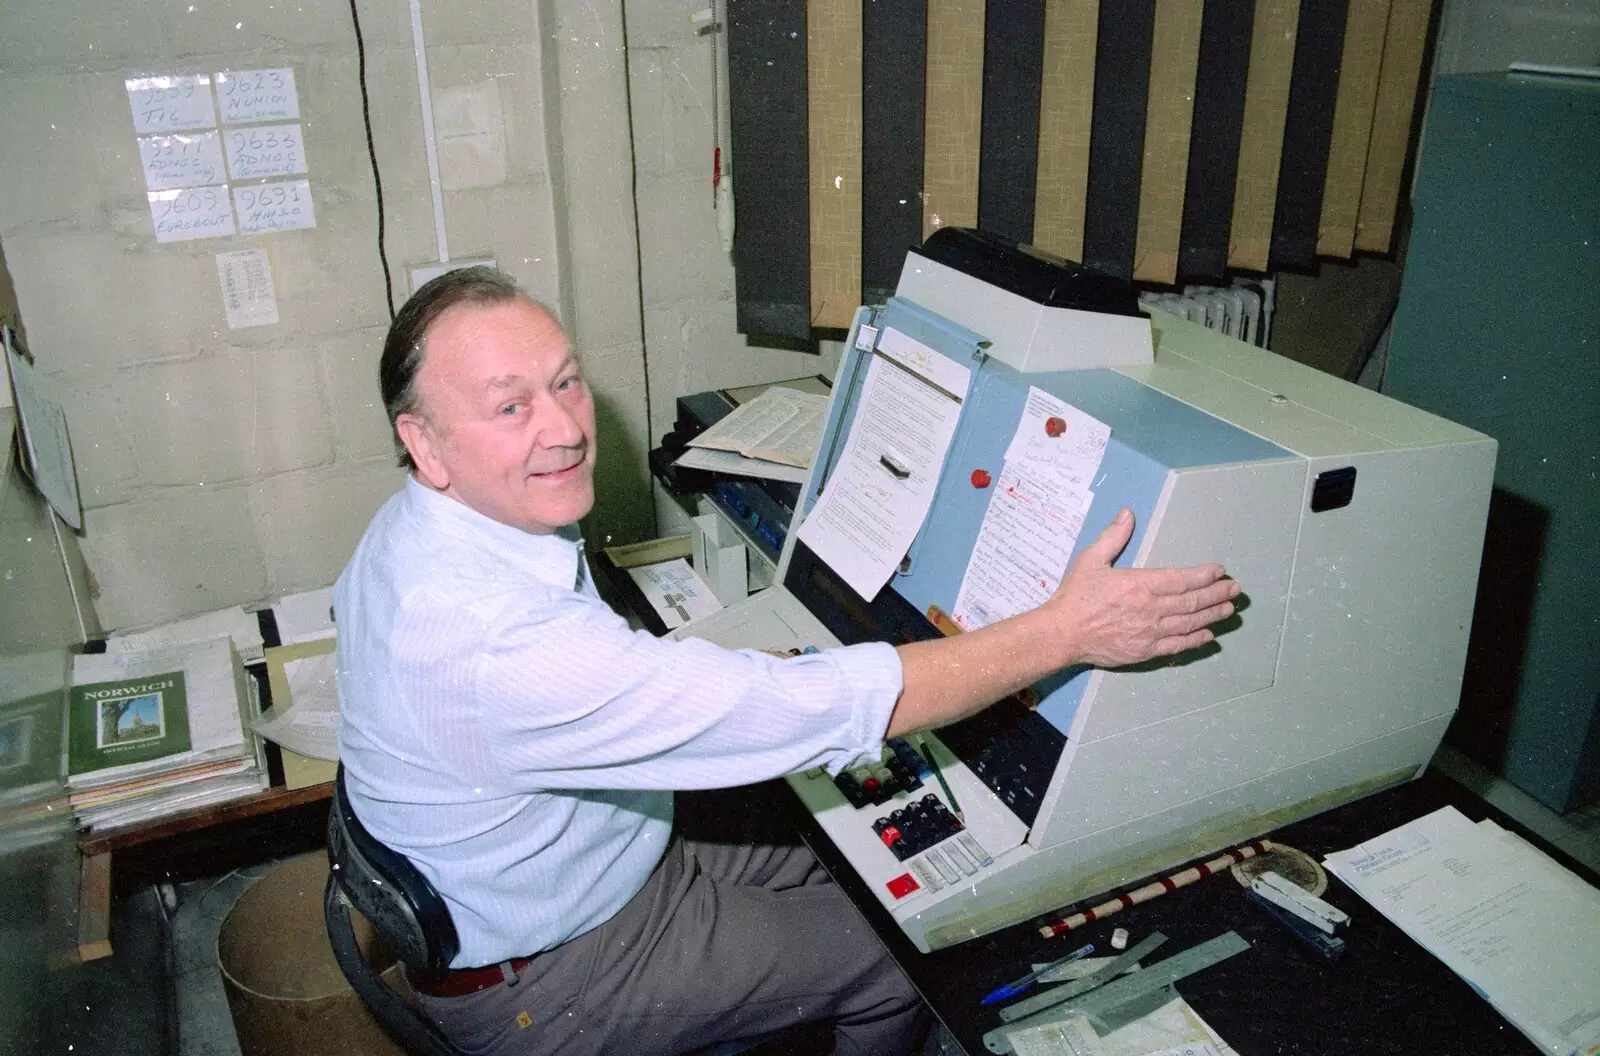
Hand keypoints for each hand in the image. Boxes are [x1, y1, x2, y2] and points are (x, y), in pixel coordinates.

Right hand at [1044, 508, 1238, 667]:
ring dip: (1212, 615)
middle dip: (1217, 594)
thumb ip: (1113, 537)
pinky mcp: (1145, 651)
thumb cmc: (1075, 596)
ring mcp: (1150, 632)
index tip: (1220, 571)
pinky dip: (1195, 640)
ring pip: (1189, 623)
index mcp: (1140, 584)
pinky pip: (1177, 645)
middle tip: (1235, 589)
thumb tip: (1128, 513)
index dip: (1204, 575)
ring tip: (1229, 609)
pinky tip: (1208, 636)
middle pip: (1192, 601)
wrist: (1062, 634)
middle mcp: (1151, 609)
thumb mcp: (1091, 559)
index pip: (1182, 579)